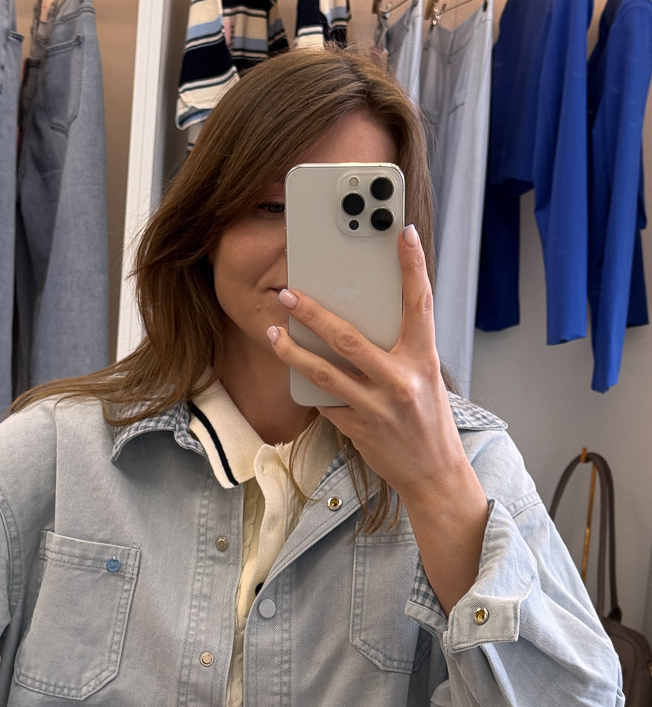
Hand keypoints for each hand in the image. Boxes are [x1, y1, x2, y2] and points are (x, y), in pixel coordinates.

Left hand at [267, 225, 489, 613]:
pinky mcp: (358, 428)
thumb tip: (363, 318)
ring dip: (293, 351)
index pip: (420, 304)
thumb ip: (400, 348)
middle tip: (288, 292)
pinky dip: (310, 386)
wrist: (433, 473)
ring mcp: (376, 407)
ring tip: (274, 333)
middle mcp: (400, 381)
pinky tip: (296, 373)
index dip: (412, 266)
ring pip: (323, 372)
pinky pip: (325, 401)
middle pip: (348, 338)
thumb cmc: (428, 421)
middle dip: (313, 312)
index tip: (403, 233)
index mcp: (423, 360)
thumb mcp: (426, 377)